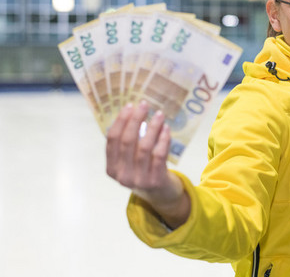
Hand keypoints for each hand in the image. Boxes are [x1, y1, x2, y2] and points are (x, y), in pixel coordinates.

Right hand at [106, 101, 189, 227]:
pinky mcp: (155, 180)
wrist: (161, 195)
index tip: (129, 106)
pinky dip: (163, 139)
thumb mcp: (130, 160)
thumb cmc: (144, 170)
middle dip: (135, 120)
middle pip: (127, 141)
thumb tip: (134, 112)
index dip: (120, 121)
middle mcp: (122, 175)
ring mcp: (138, 179)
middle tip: (144, 105)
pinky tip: (166, 128)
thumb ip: (129, 142)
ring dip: (152, 127)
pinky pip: (159, 155)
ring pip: (144, 147)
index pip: (112, 140)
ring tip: (159, 114)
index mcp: (111, 168)